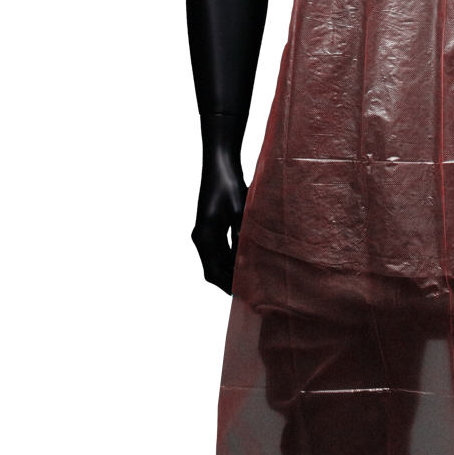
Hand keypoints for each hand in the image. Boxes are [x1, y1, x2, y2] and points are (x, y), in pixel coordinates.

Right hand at [191, 132, 246, 295]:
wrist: (220, 162)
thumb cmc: (229, 184)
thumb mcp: (238, 212)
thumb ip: (242, 237)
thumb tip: (248, 261)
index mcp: (204, 237)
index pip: (212, 272)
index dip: (226, 284)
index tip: (243, 293)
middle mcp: (202, 237)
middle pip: (213, 268)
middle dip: (229, 279)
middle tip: (251, 289)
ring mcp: (206, 231)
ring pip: (217, 259)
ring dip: (231, 268)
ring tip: (251, 277)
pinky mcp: (213, 225)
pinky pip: (221, 248)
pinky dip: (231, 256)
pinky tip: (247, 259)